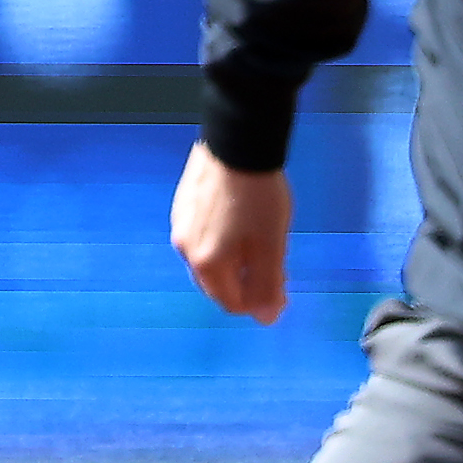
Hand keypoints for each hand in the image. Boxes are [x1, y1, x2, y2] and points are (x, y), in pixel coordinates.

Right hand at [171, 147, 291, 322]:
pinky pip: (203, 234)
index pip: (232, 302)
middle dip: (245, 280)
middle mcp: (185, 249)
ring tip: (258, 238)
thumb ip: (267, 286)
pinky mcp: (182, 204)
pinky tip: (239, 219)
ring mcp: (180, 224)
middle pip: (218, 282)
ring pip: (209, 257)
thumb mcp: (271, 246)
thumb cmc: (259, 197)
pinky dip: (221, 239)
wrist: (237, 142)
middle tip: (273, 262)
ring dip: (233, 259)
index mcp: (207, 265)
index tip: (282, 284)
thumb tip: (266, 320)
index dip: (259, 301)